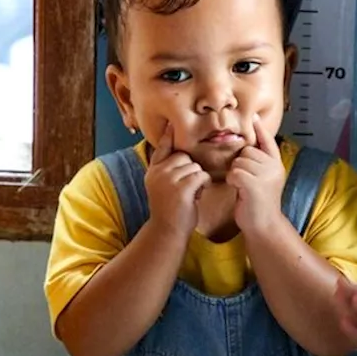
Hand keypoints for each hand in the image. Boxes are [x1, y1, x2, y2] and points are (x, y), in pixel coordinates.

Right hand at [144, 122, 209, 237]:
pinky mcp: (181, 188)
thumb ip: (166, 170)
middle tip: (186, 188)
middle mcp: (158, 173)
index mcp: (153, 171)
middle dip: (191, 169)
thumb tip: (180, 154)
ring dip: (198, 179)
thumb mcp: (162, 187)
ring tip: (190, 194)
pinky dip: (203, 184)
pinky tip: (196, 195)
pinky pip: (200, 176)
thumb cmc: (170, 210)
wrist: (167, 231)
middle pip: (184, 156)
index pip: (161, 149)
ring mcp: (168, 180)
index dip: (167, 136)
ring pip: (194, 166)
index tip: (171, 124)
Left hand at [226, 117, 286, 236]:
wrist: (264, 225)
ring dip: (235, 174)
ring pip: (239, 162)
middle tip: (246, 181)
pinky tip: (239, 190)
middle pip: (247, 151)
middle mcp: (274, 167)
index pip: (268, 140)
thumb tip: (247, 148)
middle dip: (240, 164)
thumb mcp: (263, 180)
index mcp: (276, 164)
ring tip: (243, 187)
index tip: (254, 116)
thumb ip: (259, 163)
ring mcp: (266, 175)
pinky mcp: (255, 184)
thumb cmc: (258, 203)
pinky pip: (234, 172)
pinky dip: (232, 181)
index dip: (260, 128)